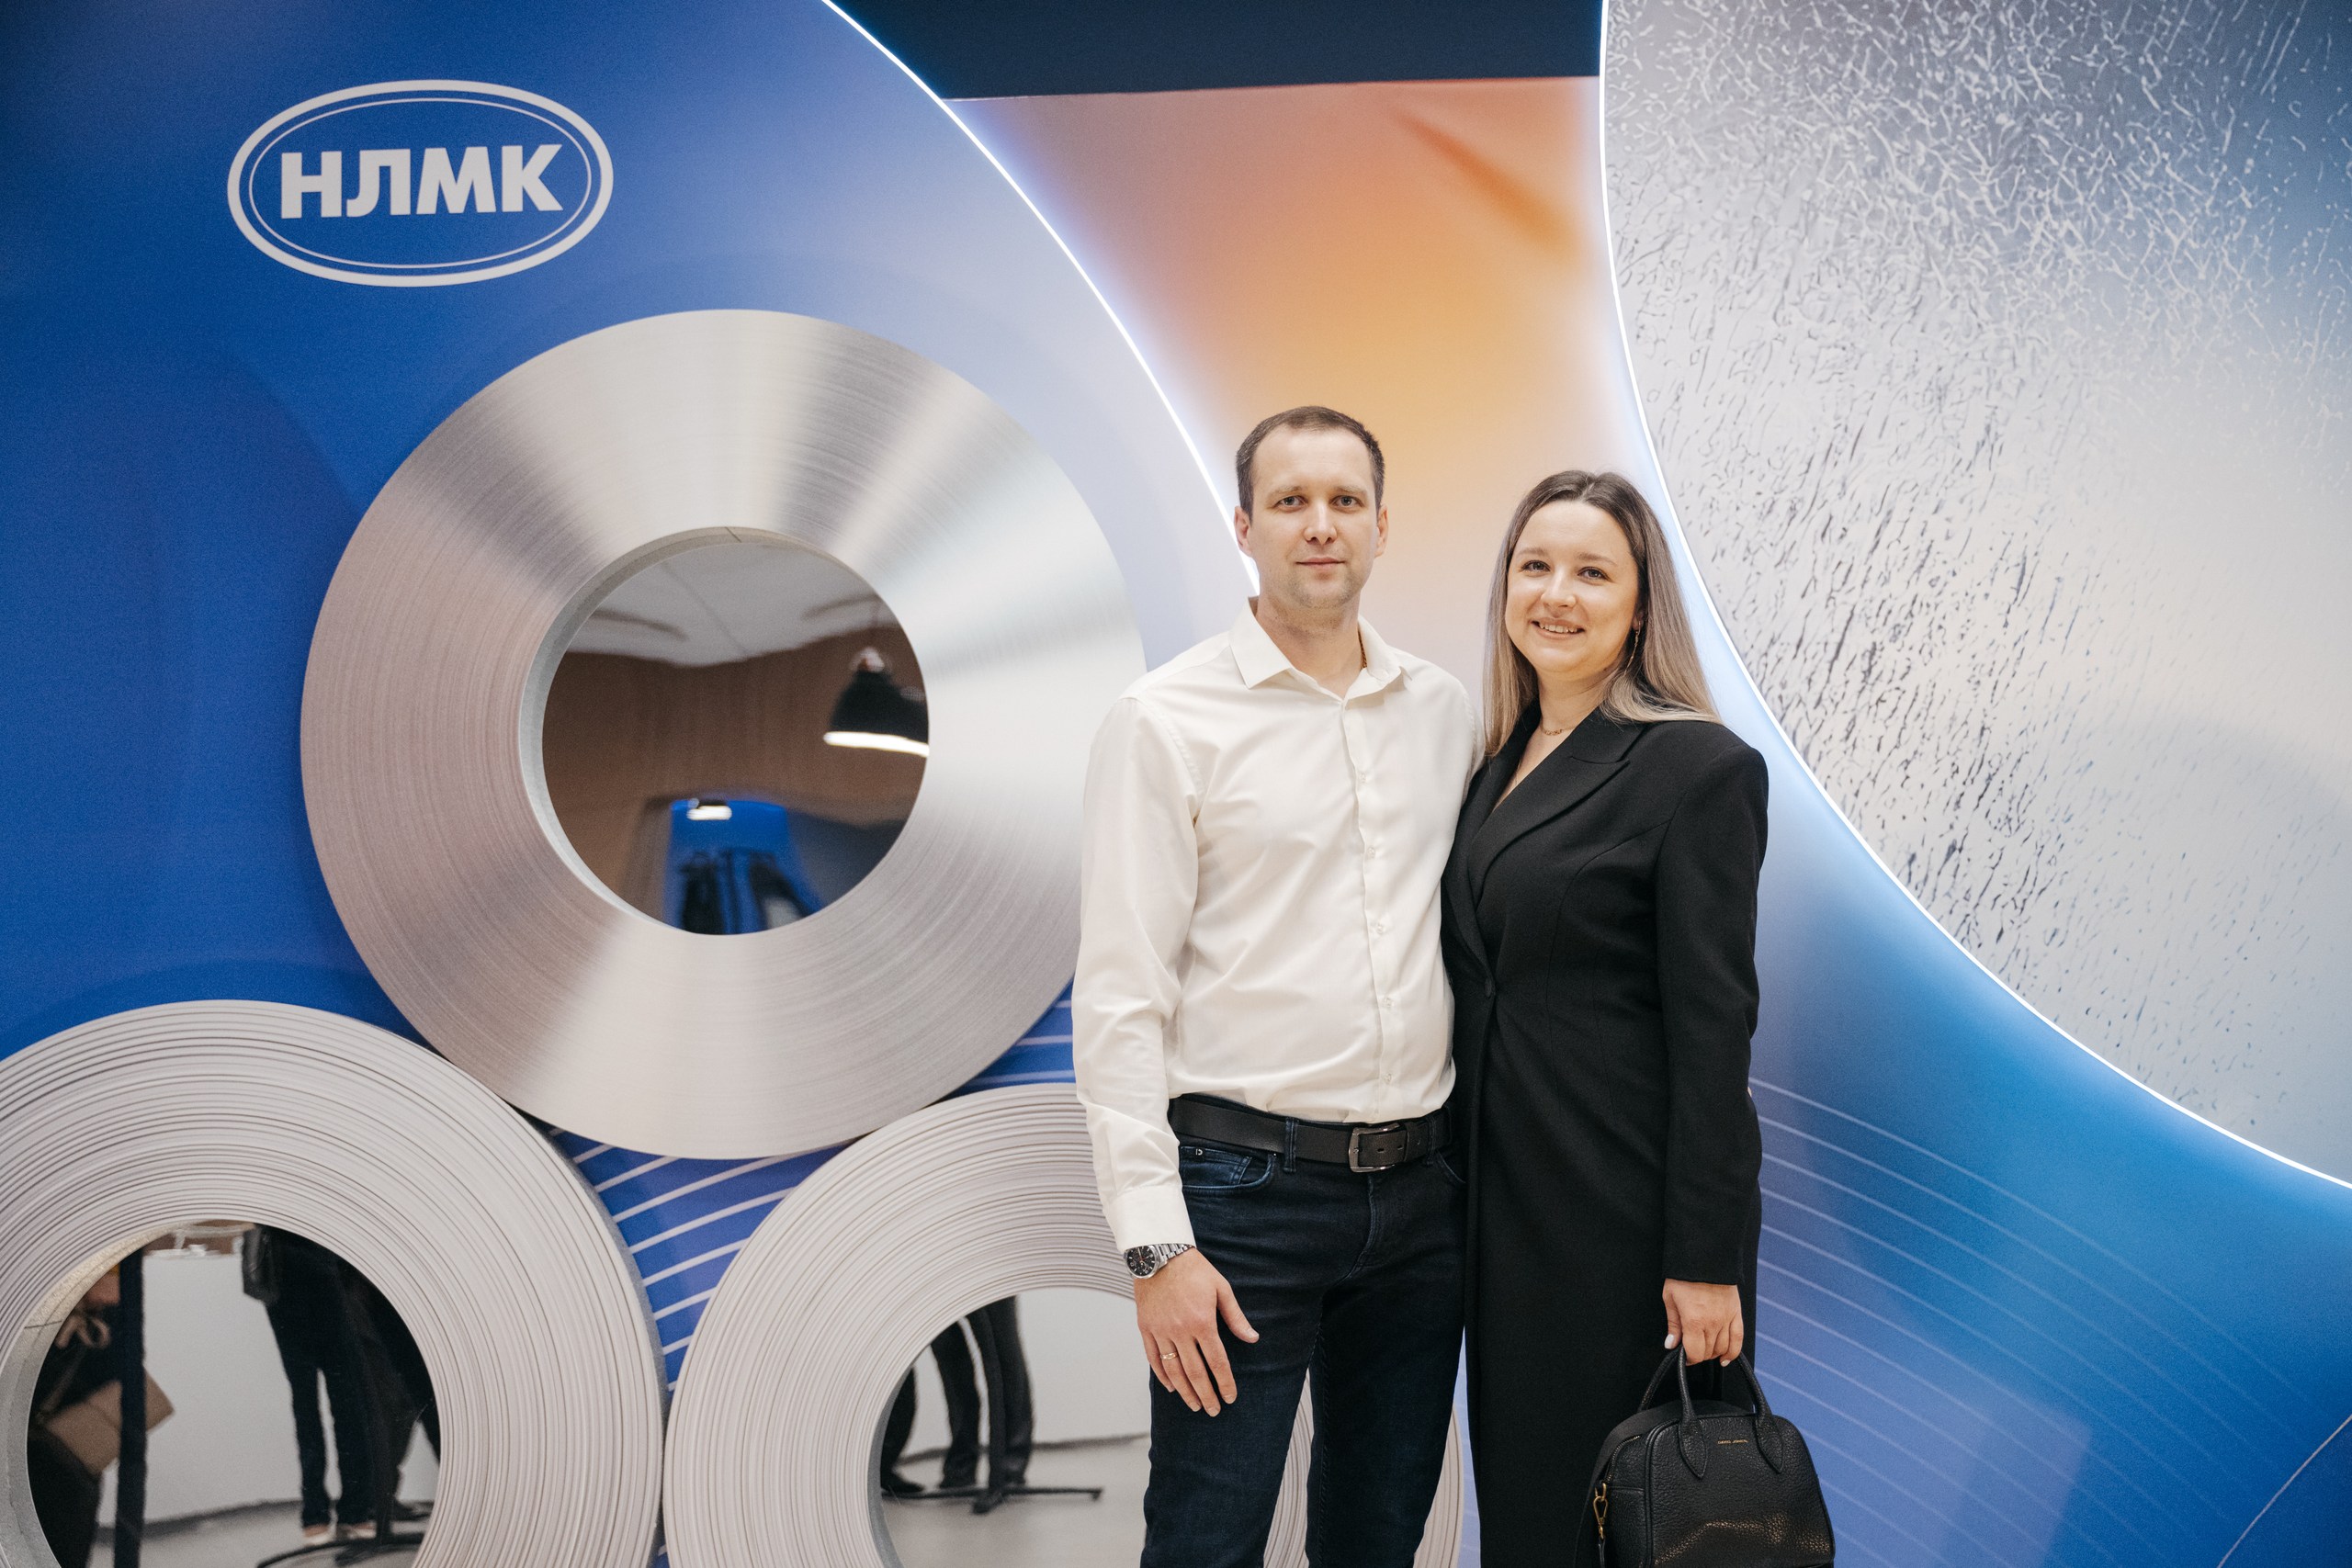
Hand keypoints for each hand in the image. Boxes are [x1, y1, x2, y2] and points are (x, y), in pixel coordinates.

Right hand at [1134, 1249, 1257, 1414]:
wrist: (1160, 1253)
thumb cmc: (1194, 1270)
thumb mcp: (1221, 1289)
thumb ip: (1236, 1317)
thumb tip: (1252, 1339)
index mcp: (1202, 1322)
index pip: (1216, 1362)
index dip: (1224, 1382)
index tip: (1230, 1397)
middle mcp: (1180, 1331)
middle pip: (1195, 1372)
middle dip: (1206, 1395)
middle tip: (1214, 1411)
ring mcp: (1160, 1330)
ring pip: (1173, 1369)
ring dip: (1185, 1391)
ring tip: (1194, 1405)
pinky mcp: (1146, 1327)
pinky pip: (1153, 1358)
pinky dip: (1162, 1375)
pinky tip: (1172, 1387)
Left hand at [1662, 1278, 1742, 1365]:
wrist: (1706, 1258)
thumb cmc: (1684, 1277)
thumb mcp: (1670, 1298)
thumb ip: (1673, 1324)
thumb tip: (1671, 1344)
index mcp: (1694, 1321)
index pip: (1695, 1353)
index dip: (1689, 1359)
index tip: (1684, 1356)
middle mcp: (1713, 1323)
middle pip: (1709, 1352)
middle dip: (1699, 1354)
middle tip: (1692, 1348)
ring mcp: (1727, 1319)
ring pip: (1723, 1348)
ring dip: (1713, 1353)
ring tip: (1706, 1350)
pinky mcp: (1736, 1314)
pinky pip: (1738, 1339)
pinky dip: (1733, 1351)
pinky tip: (1726, 1357)